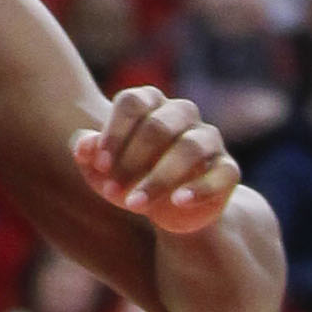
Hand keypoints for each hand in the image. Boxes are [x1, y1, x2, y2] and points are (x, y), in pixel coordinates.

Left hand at [72, 90, 242, 240]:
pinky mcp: (228, 168)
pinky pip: (221, 173)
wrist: (168, 209)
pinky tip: (177, 202)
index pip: (133, 102)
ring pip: (189, 148)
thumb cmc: (129, 176)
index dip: (114, 133)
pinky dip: (199, 188)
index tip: (100, 166)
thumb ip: (89, 153)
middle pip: (158, 126)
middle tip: (111, 191)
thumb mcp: (103, 169)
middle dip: (132, 161)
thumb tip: (84, 146)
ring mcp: (208, 138)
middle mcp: (182, 113)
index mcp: (151, 102)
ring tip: (135, 204)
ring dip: (159, 178)